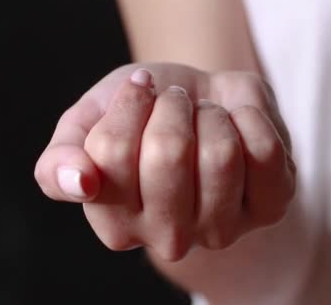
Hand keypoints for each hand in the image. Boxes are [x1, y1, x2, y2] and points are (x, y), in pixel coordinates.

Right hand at [34, 63, 295, 260]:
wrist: (199, 100)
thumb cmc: (141, 113)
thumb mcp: (88, 123)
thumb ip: (60, 158)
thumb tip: (79, 182)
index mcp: (115, 224)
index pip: (109, 154)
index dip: (127, 103)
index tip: (138, 90)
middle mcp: (168, 239)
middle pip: (167, 153)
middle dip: (172, 106)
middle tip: (176, 104)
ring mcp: (223, 228)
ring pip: (220, 153)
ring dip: (211, 114)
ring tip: (206, 117)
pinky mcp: (270, 207)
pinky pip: (264, 149)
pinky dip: (250, 115)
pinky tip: (237, 123)